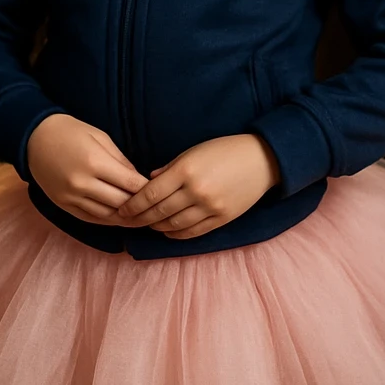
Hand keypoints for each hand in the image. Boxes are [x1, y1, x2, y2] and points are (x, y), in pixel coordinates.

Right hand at [26, 113, 149, 225]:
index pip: (130, 184)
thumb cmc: (71, 132)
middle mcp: (83, 184)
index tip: (160, 192)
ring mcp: (71, 197)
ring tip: (142, 219)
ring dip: (126, 219)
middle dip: (141, 207)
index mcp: (95, 163)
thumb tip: (139, 180)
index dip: (148, 190)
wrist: (34, 137)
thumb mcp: (101, 137)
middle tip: (156, 209)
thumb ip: (121, 161)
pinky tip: (120, 220)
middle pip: (121, 203)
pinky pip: (90, 218)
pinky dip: (107, 221)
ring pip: (107, 216)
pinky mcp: (63, 205)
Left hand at [115, 134, 281, 239]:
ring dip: (157, 227)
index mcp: (185, 171)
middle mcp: (196, 191)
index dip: (132, 205)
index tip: (122, 210)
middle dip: (140, 219)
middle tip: (129, 221)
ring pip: (173, 225)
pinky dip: (176, 234)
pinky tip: (168, 231)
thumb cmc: (224, 150)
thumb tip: (147, 182)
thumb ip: (169, 169)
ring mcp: (210, 207)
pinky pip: (193, 232)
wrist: (262, 159)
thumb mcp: (193, 152)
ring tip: (148, 224)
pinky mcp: (222, 218)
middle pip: (158, 213)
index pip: (150, 195)